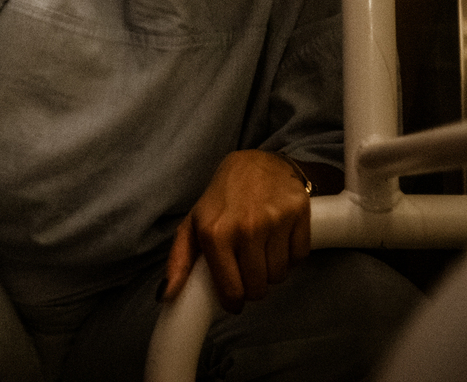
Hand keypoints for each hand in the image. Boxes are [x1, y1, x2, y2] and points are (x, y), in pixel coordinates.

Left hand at [162, 150, 310, 313]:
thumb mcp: (194, 224)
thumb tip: (167, 295)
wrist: (257, 164)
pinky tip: (279, 242)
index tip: (234, 299)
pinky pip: (299, 257)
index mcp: (215, 233)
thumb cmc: (222, 199)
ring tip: (261, 254)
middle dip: (253, 288)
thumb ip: (179, 260)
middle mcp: (245, 228)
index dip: (234, 301)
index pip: (233, 290)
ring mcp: (274, 220)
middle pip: (258, 288)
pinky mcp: (299, 214)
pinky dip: (291, 257)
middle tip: (247, 273)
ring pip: (279, 275)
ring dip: (272, 272)